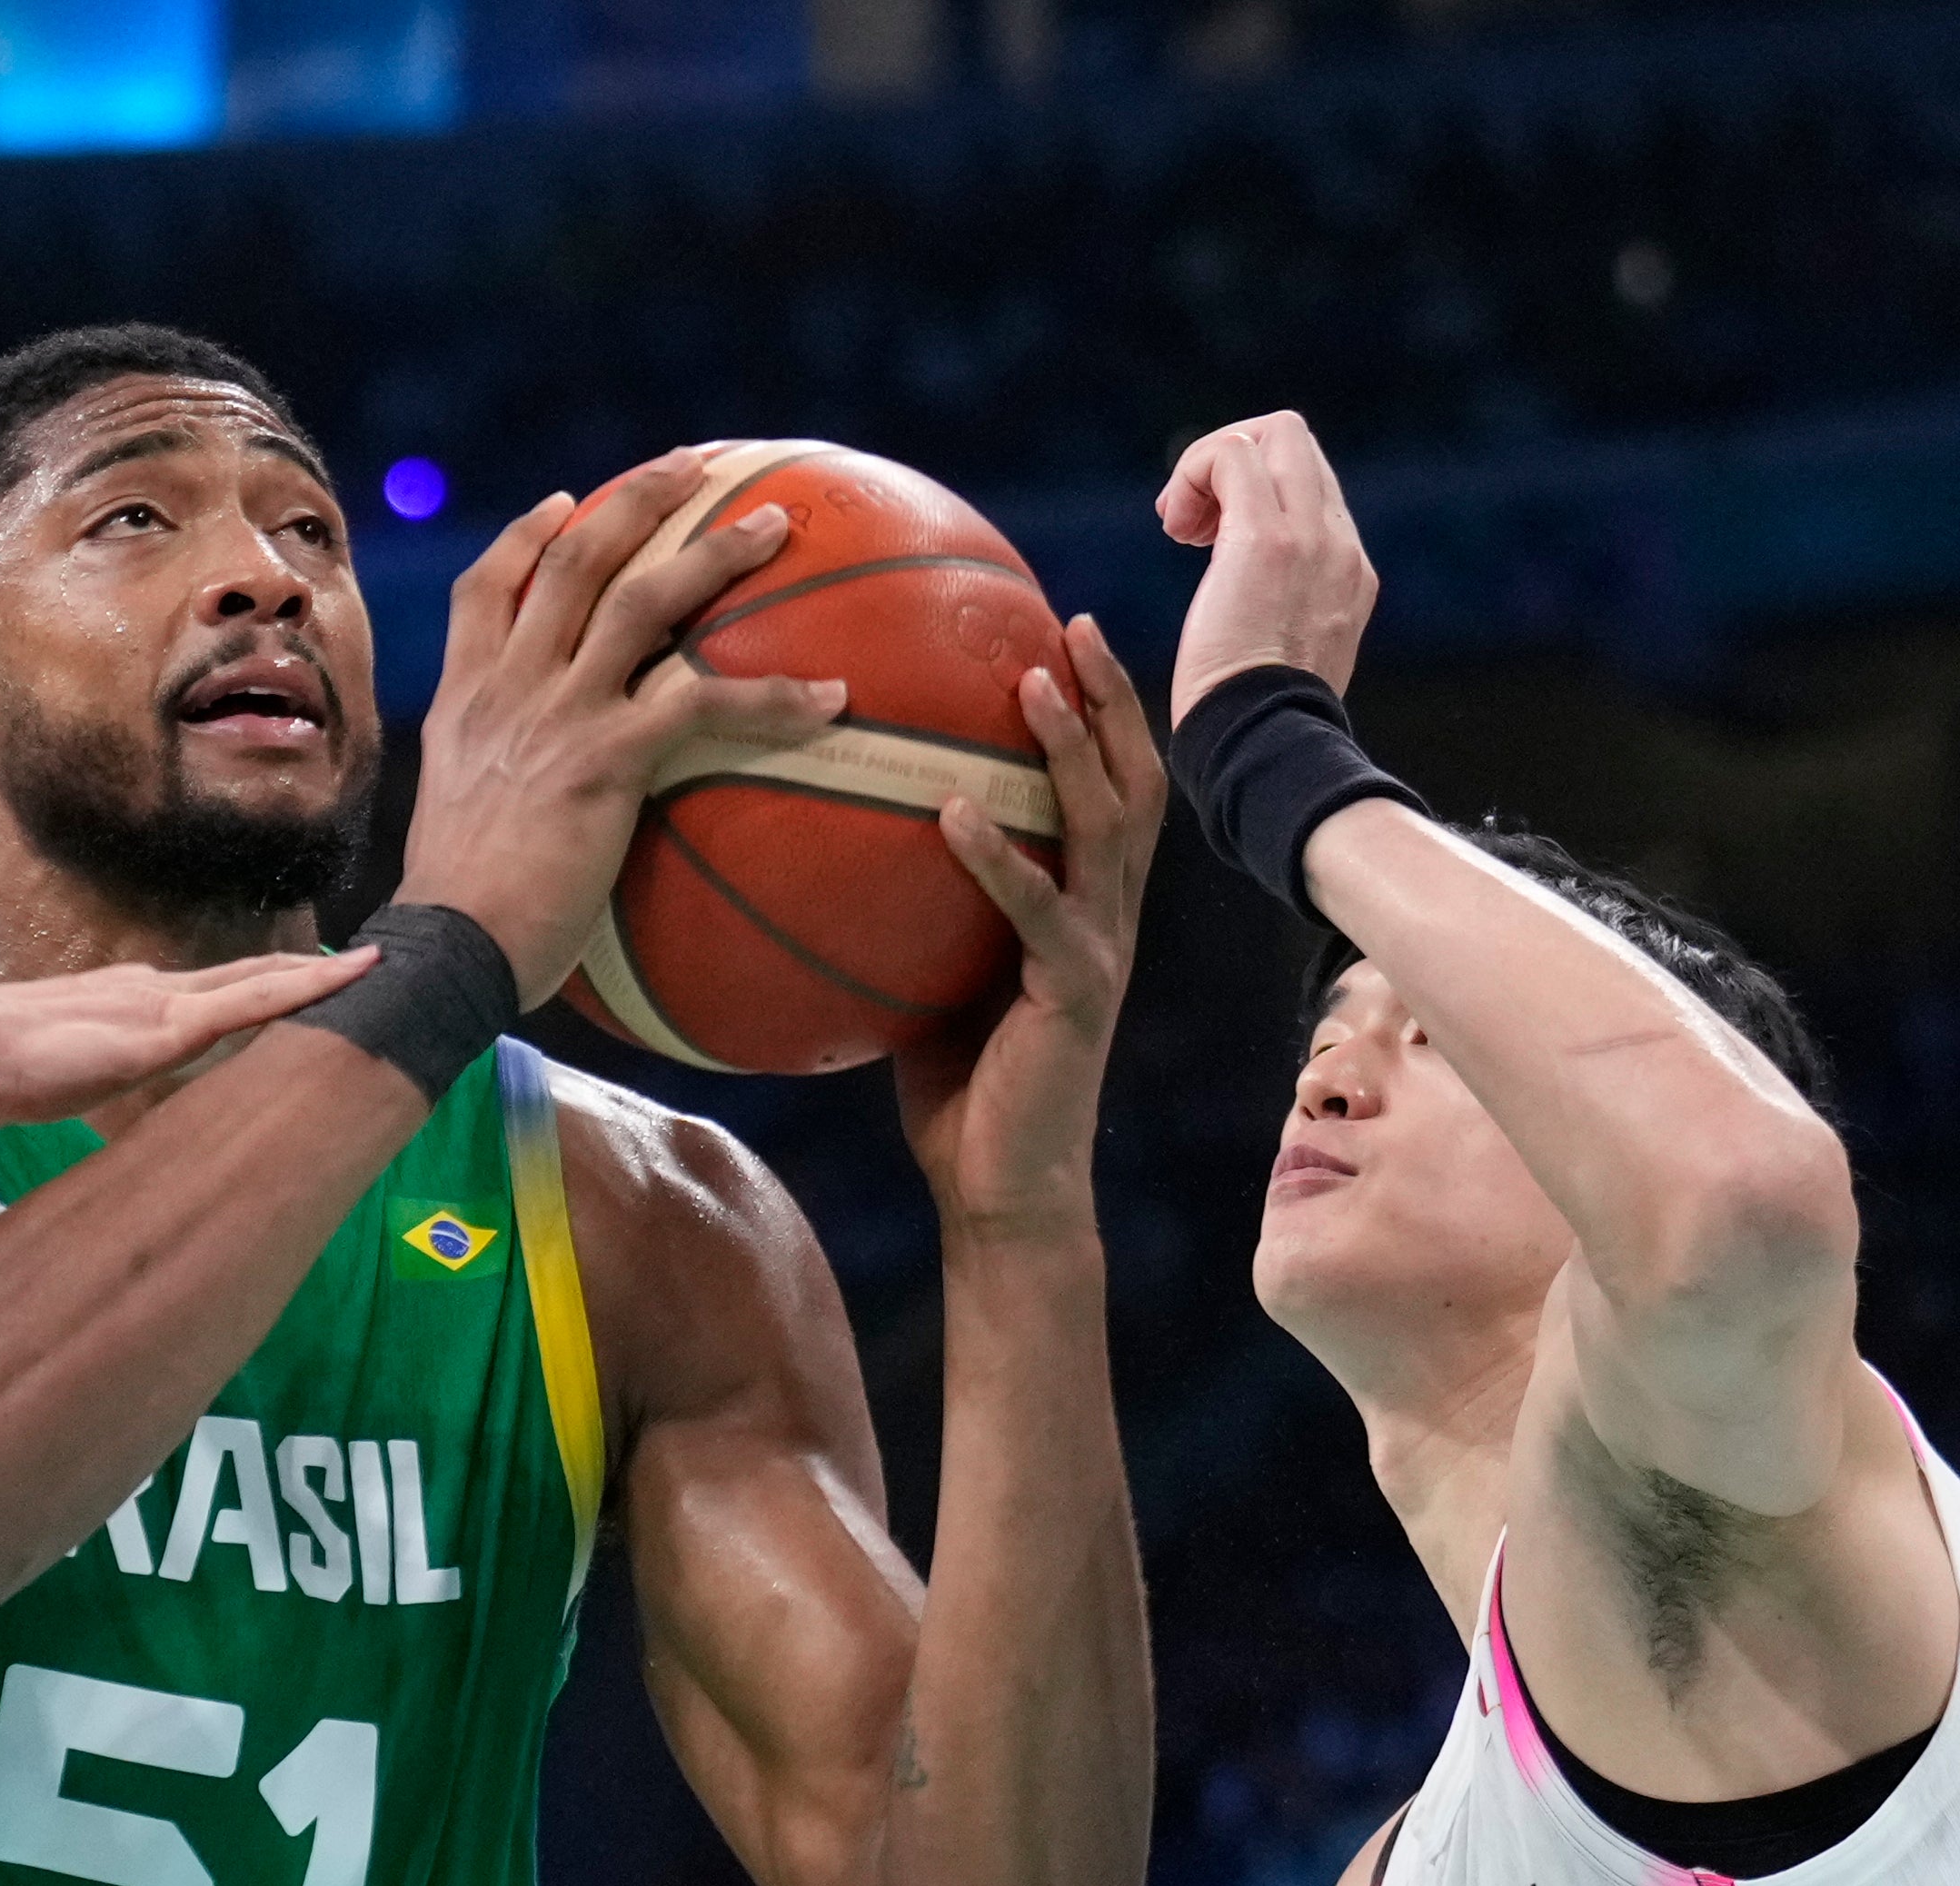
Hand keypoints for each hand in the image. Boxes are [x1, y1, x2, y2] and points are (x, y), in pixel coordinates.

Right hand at [0, 946, 372, 1138]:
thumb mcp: (25, 1089)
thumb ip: (43, 1087)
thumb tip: (13, 1107)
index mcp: (118, 1007)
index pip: (199, 997)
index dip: (249, 991)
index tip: (287, 989)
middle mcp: (147, 993)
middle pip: (242, 980)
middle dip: (299, 973)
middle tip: (357, 964)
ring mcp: (158, 1005)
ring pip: (260, 983)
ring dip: (318, 976)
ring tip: (375, 964)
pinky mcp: (165, 1028)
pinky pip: (254, 1003)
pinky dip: (307, 988)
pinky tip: (349, 979)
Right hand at [397, 452, 845, 1008]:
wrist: (446, 951)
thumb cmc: (458, 923)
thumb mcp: (458, 830)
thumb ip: (498, 791)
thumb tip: (540, 818)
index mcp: (464, 701)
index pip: (484, 590)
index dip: (526, 535)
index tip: (567, 502)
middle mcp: (506, 689)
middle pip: (573, 560)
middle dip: (638, 499)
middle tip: (695, 464)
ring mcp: (555, 714)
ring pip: (642, 600)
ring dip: (715, 554)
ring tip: (776, 526)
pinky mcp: (605, 757)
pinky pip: (703, 703)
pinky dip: (774, 696)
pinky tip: (831, 699)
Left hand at [894, 613, 1161, 1237]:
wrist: (1002, 1191)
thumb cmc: (960, 1091)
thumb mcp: (929, 979)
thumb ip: (911, 911)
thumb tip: (829, 847)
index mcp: (1083, 905)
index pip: (1108, 786)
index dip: (1100, 709)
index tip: (1061, 633)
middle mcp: (1107, 916)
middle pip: (1130, 779)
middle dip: (1109, 697)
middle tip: (1069, 621)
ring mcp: (1098, 952)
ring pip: (1104, 826)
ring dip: (1070, 748)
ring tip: (1032, 681)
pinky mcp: (1073, 995)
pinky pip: (1038, 912)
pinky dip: (998, 858)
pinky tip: (953, 811)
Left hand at [1159, 408, 1375, 717]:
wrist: (1265, 743)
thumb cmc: (1257, 721)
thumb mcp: (1289, 656)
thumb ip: (1285, 614)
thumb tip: (1251, 607)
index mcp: (1349, 571)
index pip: (1308, 483)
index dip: (1251, 491)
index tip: (1206, 536)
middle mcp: (1339, 543)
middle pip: (1294, 440)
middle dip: (1231, 459)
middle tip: (1188, 523)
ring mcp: (1310, 536)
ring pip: (1271, 433)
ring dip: (1207, 464)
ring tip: (1179, 526)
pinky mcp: (1265, 540)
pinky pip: (1232, 455)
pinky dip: (1192, 473)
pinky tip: (1174, 528)